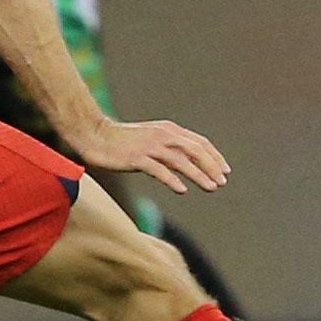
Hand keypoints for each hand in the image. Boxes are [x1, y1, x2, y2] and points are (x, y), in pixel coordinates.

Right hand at [74, 118, 229, 194]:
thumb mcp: (152, 139)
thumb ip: (170, 147)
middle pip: (195, 150)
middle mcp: (163, 135)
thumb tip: (189, 162)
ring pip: (181, 160)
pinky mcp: (136, 158)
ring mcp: (150, 146)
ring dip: (199, 174)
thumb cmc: (123, 140)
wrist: (95, 135)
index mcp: (169, 130)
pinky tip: (183, 190)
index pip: (199, 142)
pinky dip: (172, 180)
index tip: (225, 171)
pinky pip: (159, 170)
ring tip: (211, 187)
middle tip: (223, 182)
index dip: (215, 157)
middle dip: (212, 166)